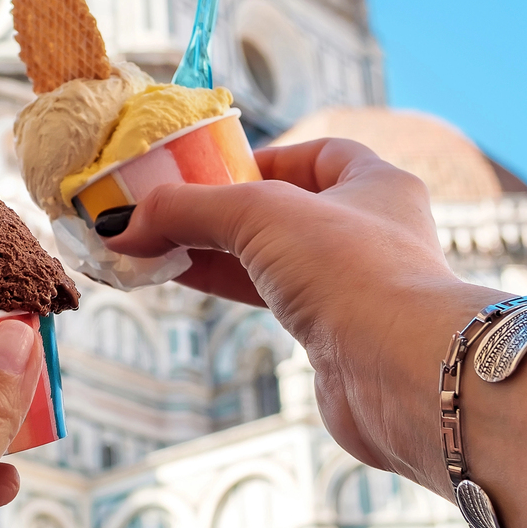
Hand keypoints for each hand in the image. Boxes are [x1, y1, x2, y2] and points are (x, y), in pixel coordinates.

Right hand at [105, 139, 495, 488]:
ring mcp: (355, 288)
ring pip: (273, 259)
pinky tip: (185, 281)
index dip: (263, 157)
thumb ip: (189, 210)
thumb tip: (124, 224)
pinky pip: (271, 301)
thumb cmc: (352, 272)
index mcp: (376, 184)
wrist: (401, 373)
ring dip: (217, 252)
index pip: (317, 155)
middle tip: (164, 211)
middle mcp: (371, 232)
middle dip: (222, 209)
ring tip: (154, 247)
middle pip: (284, 209)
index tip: (211, 169)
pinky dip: (229, 288)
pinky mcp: (335, 338)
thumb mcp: (260, 215)